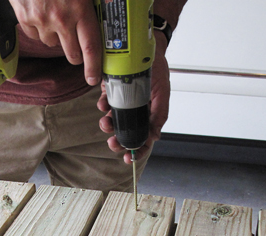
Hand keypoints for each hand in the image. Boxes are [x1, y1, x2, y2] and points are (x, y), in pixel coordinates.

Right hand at [8, 0, 102, 85]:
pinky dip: (38, 28)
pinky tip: (41, 13)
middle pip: (71, 53)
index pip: (90, 47)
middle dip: (76, 55)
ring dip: (56, 36)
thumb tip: (113, 3)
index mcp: (79, 9)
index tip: (94, 78)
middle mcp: (60, 19)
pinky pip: (34, 34)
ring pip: (51, 43)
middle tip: (77, 49)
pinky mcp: (24, 18)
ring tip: (55, 17)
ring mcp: (41, 20)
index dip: (93, 66)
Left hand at [98, 32, 170, 163]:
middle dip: (118, 141)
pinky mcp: (111, 92)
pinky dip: (102, 105)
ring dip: (107, 124)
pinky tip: (103, 104)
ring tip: (106, 122)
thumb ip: (160, 115)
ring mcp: (122, 102)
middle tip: (113, 142)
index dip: (137, 151)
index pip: (143, 138)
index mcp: (149, 115)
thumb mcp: (163, 92)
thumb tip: (155, 137)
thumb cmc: (158, 69)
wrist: (146, 47)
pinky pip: (105, 103)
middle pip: (125, 133)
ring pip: (112, 121)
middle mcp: (135, 111)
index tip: (129, 158)